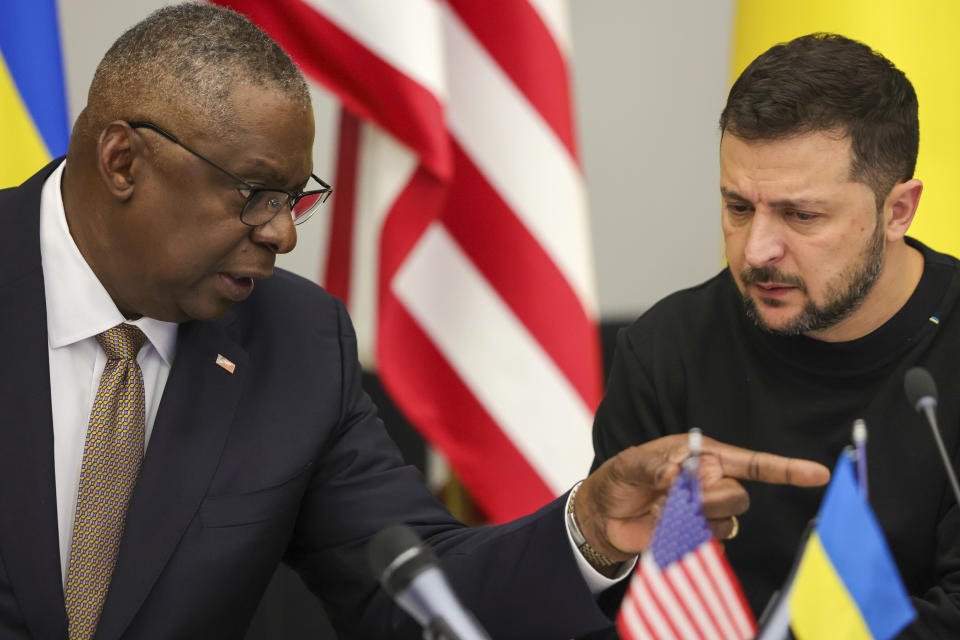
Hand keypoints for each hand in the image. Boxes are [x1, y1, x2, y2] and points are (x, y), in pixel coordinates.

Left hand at [575, 434, 829, 566]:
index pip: (753, 464)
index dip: (786, 469)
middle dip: (709, 500)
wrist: (604, 514)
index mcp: (705, 458)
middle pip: (739, 498)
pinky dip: (688, 540)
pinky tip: (666, 529)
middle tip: (674, 496)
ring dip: (691, 520)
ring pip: (725, 523)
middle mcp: (713, 484)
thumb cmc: (620, 478)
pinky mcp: (698, 538)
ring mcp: (707, 513)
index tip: (818, 474)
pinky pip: (711, 546)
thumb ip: (656, 465)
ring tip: (661, 510)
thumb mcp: (632, 463)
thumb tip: (679, 475)